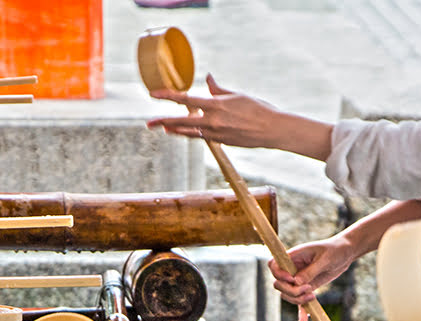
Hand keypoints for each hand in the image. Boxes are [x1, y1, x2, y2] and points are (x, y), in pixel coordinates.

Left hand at [147, 75, 332, 158]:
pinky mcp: (221, 142)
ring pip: (189, 132)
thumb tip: (207, 79)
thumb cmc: (258, 108)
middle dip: (162, 121)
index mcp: (216, 105)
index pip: (186, 99)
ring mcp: (216, 134)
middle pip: (180, 121)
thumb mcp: (236, 95)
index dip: (168, 96)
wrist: (272, 130)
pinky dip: (190, 133)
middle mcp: (213, 121)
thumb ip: (218, 89)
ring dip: (174, 129)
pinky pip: (201, 137)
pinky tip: (180, 132)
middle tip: (148, 123)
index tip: (153, 94)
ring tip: (163, 128)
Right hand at [272, 235, 356, 307]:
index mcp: (293, 257)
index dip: (279, 274)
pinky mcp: (306, 288)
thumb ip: (311, 270)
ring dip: (297, 299)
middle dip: (290, 290)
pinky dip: (301, 313)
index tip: (292, 279)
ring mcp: (298, 279)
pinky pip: (300, 302)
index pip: (274, 266)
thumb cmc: (334, 250)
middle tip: (308, 288)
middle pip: (279, 284)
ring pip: (287, 295)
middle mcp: (292, 269)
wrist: (344, 254)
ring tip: (313, 295)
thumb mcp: (324, 259)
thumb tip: (297, 282)